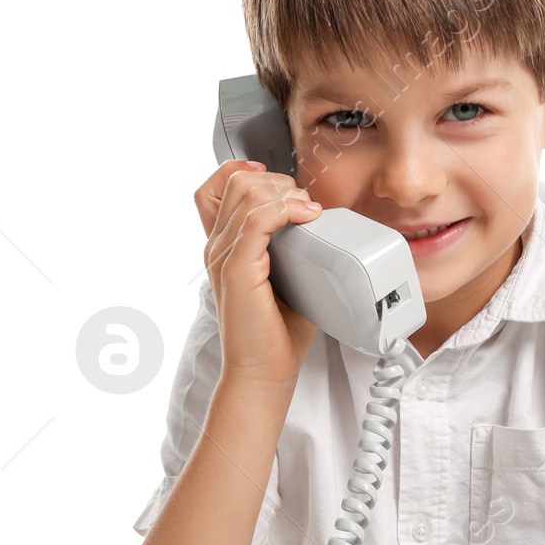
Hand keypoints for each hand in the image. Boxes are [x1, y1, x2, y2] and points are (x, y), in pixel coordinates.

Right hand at [194, 157, 321, 387]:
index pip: (217, 185)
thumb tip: (328, 225)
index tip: (283, 186)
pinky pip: (255, 219)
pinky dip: (285, 209)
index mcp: (223, 245)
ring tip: (310, 213)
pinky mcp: (236, 268)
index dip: (247, 172)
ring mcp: (222, 256)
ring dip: (286, 193)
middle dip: (279, 182)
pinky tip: (307, 217)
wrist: (265, 372)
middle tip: (306, 207)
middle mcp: (216, 246)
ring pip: (247, 192)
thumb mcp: (289, 278)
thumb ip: (297, 247)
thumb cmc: (278, 333)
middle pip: (237, 180)